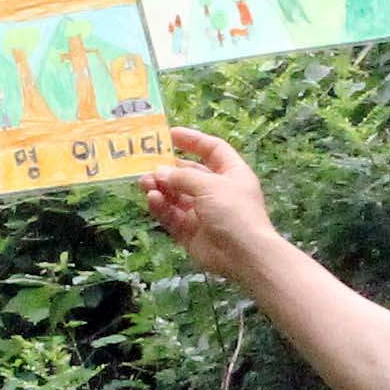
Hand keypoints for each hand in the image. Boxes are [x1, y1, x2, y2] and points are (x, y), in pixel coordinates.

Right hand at [140, 128, 279, 284]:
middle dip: (168, 169)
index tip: (170, 134)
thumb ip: (183, 177)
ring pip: (176, 196)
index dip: (193, 140)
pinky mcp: (190, 232)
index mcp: (231, 173)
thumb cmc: (234, 211)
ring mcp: (203, 212)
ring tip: (145, 183)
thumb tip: (159, 172)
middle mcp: (217, 191)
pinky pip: (172, 216)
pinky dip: (162, 207)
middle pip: (189, 174)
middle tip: (147, 166)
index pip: (212, 150)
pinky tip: (153, 199)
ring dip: (161, 188)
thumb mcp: (210, 185)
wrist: (244, 255)